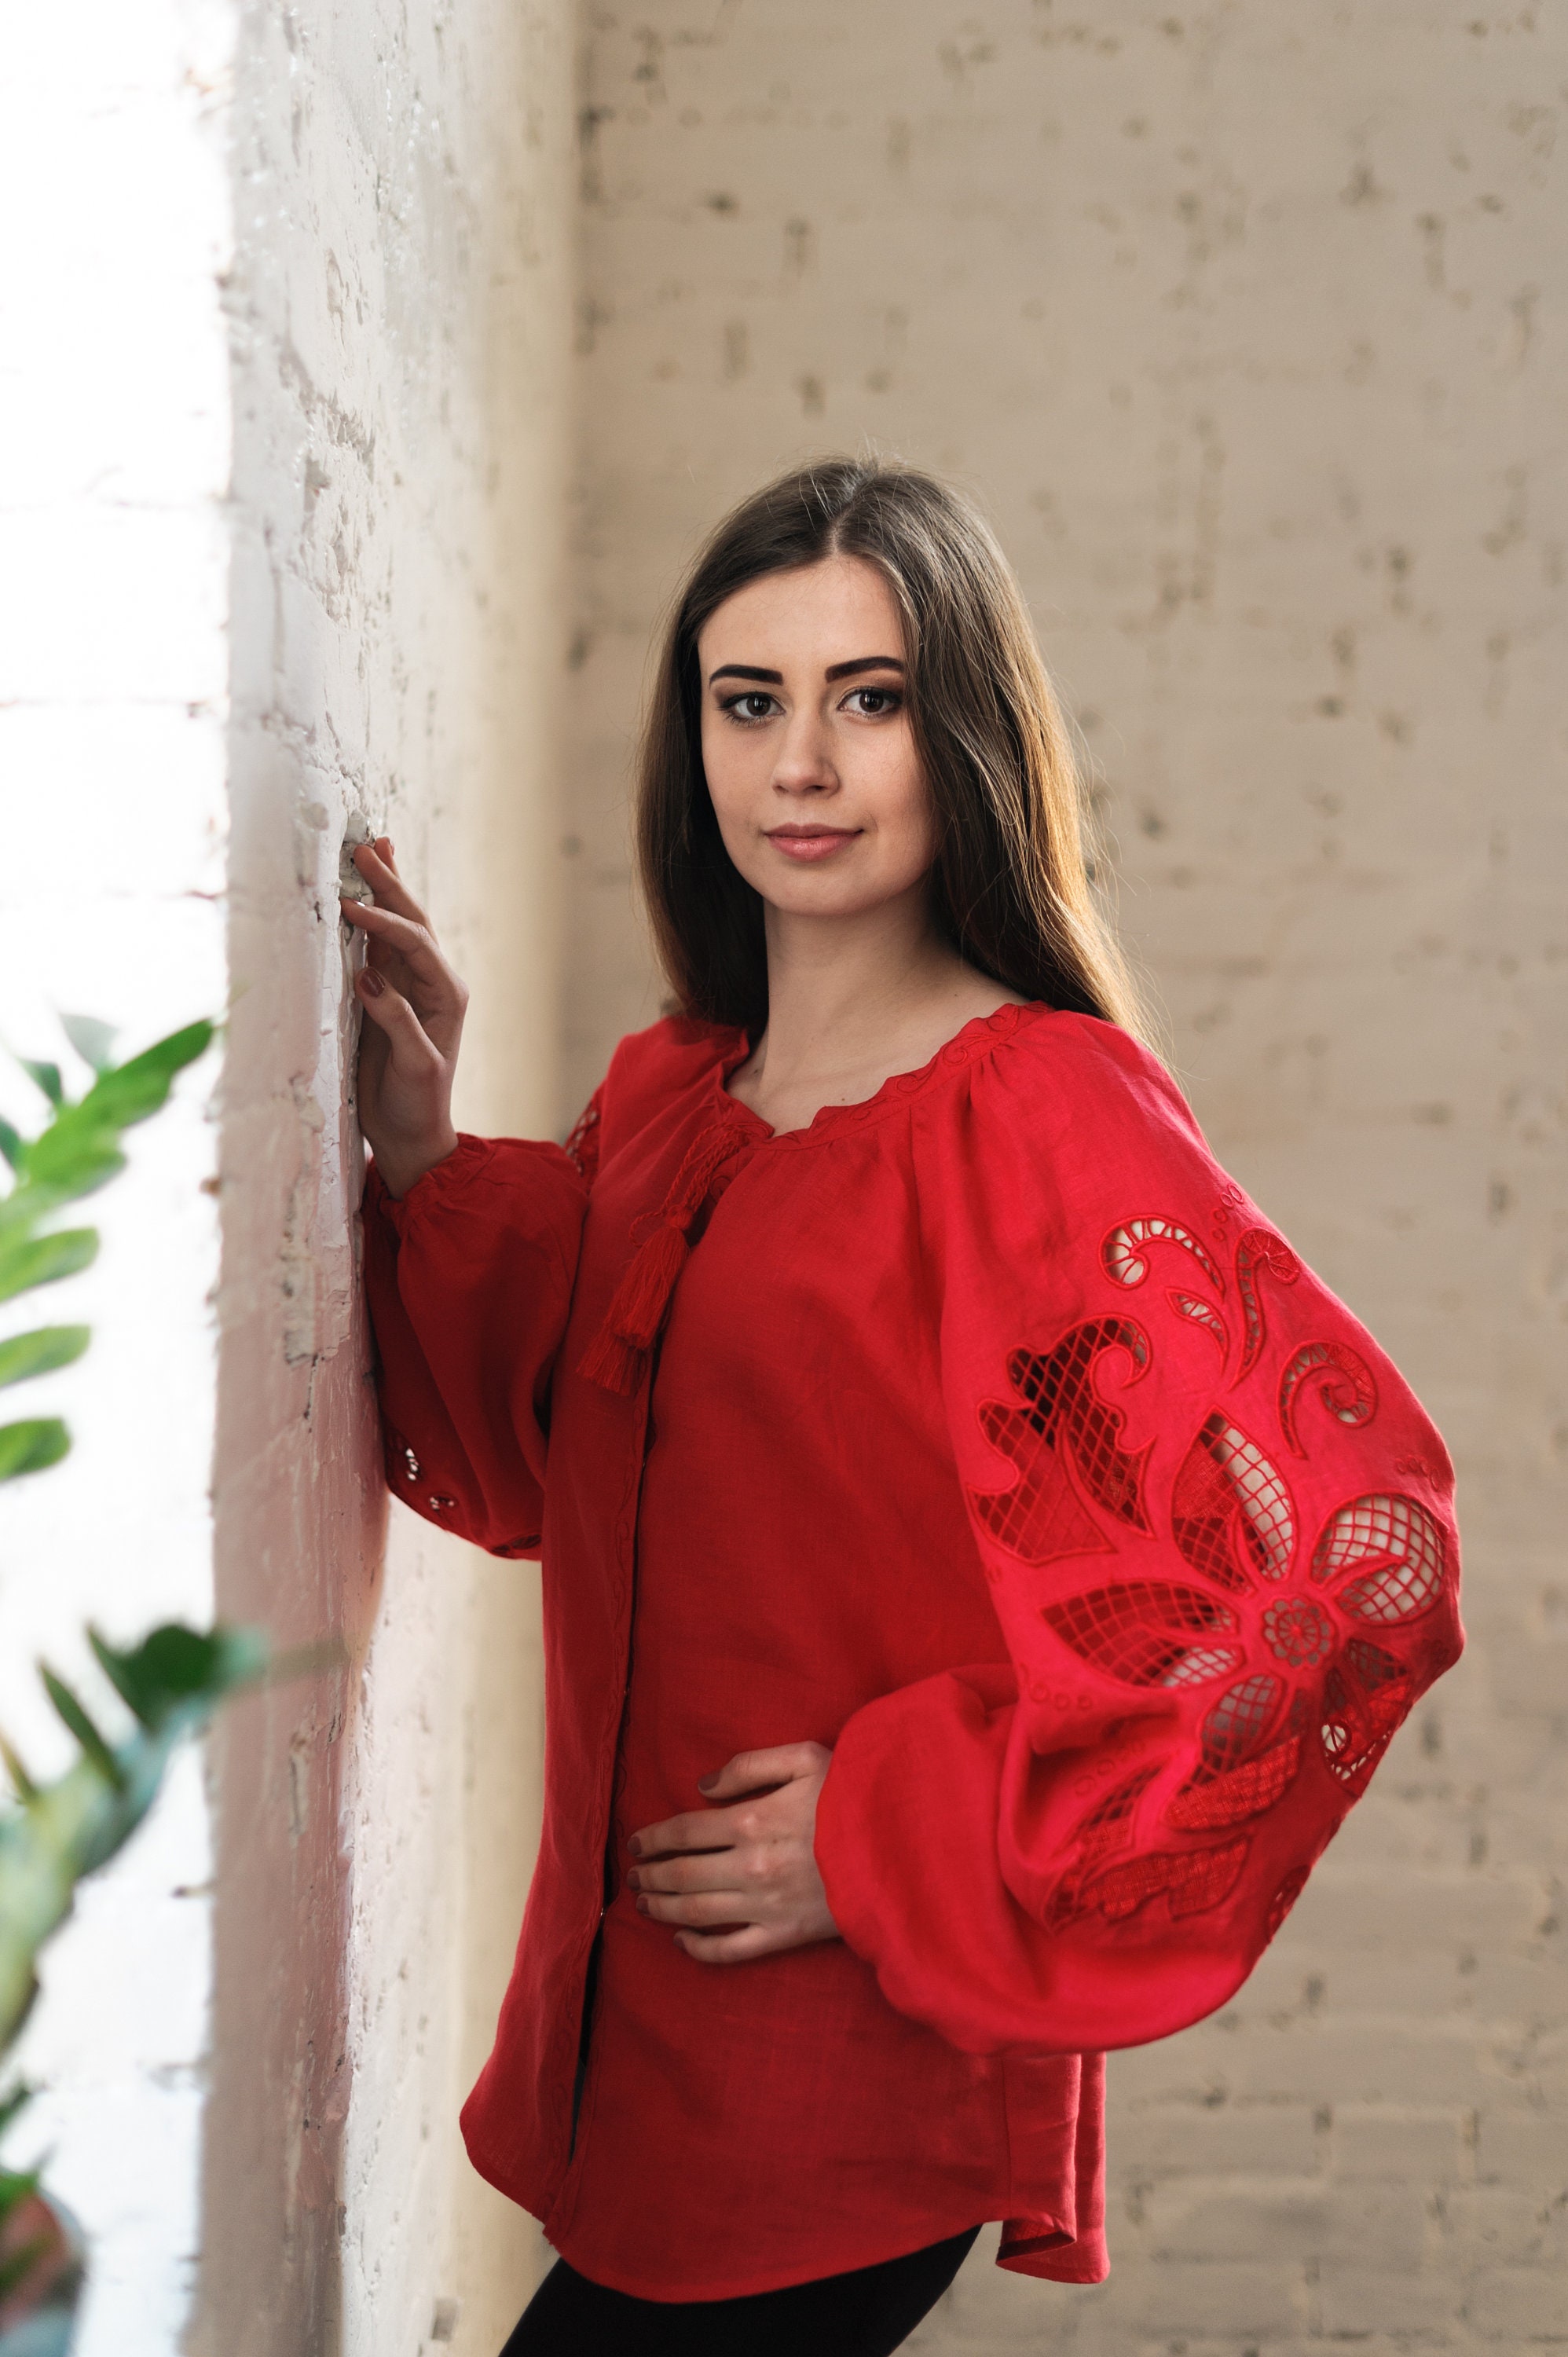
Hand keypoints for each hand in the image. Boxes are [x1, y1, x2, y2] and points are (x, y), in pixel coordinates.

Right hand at [339, 839, 466, 1196]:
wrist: (411, 1134)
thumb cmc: (417, 1105)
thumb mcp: (415, 1068)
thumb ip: (397, 1021)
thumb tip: (368, 976)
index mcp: (447, 995)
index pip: (415, 944)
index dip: (383, 923)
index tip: (349, 907)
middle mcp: (433, 983)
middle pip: (412, 921)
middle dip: (389, 883)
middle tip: (366, 845)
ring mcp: (410, 986)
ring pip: (396, 926)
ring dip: (384, 888)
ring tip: (371, 848)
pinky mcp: (388, 995)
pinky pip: (379, 946)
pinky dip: (370, 917)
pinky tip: (360, 894)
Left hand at [626, 1742, 839, 1965]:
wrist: (902, 1847)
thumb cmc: (854, 1795)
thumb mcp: (804, 1757)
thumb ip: (748, 1766)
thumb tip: (701, 1787)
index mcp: (752, 1820)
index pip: (683, 1832)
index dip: (652, 1838)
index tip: (635, 1842)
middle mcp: (750, 1866)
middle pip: (681, 1874)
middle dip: (649, 1875)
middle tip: (632, 1875)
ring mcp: (765, 1905)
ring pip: (697, 1911)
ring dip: (663, 1908)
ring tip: (644, 1902)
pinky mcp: (784, 1935)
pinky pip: (731, 1949)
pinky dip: (700, 1948)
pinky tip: (682, 1941)